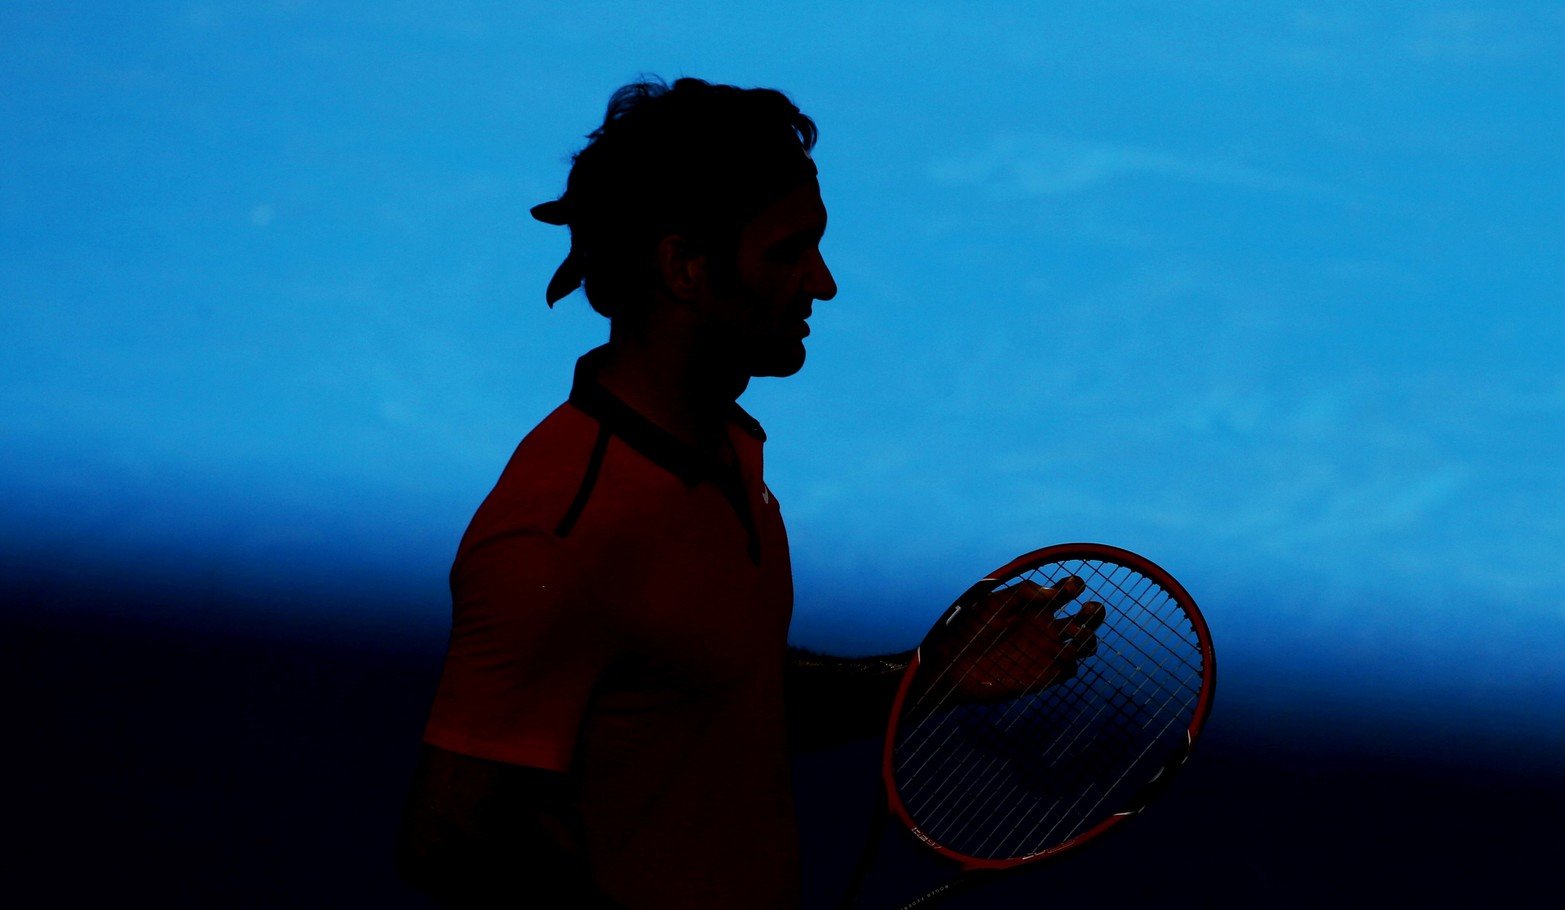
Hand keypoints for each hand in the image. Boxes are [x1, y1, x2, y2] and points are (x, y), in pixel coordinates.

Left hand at [921, 576, 1105, 701]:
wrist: (955, 666)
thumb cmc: (971, 630)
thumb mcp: (994, 602)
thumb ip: (1024, 592)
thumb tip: (1054, 592)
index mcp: (1034, 608)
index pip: (1066, 593)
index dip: (1074, 586)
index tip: (1071, 586)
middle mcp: (1044, 629)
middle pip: (1085, 618)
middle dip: (1094, 612)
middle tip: (1089, 607)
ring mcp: (1046, 653)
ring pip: (1084, 645)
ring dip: (1088, 637)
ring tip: (1074, 633)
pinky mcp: (1043, 676)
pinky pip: (1071, 670)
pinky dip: (1072, 662)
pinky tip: (1058, 654)